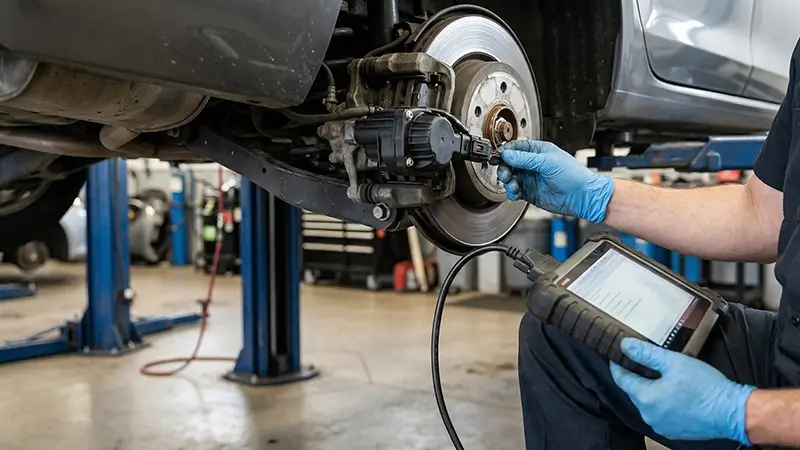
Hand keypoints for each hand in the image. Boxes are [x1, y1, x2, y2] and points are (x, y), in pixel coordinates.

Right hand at [495, 140, 613, 221]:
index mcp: (538, 151)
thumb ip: (525, 159)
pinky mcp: (530, 192)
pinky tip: (516, 192)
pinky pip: (515, 190)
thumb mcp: (548, 162)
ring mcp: (531, 178)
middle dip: (505, 168)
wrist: (582, 197)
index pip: (516, 147)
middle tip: (506, 174)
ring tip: (513, 184)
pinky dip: (512, 192)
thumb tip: (507, 154)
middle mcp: (533, 164)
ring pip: (511, 177)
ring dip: (508, 181)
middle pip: (510, 163)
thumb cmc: (573, 175)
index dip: (506, 152)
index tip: (500, 157)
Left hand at [610, 338, 755, 444]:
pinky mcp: (674, 431)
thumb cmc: (705, 387)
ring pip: (648, 402)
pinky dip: (663, 402)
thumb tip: (625, 345)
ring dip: (651, 389)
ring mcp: (661, 425)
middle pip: (634, 391)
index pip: (621, 379)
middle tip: (645, 361)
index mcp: (645, 398)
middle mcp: (649, 415)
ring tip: (663, 375)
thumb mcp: (674, 362)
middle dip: (637, 376)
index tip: (617, 354)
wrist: (733, 412)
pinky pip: (660, 413)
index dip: (618, 365)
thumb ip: (646, 353)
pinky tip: (674, 392)